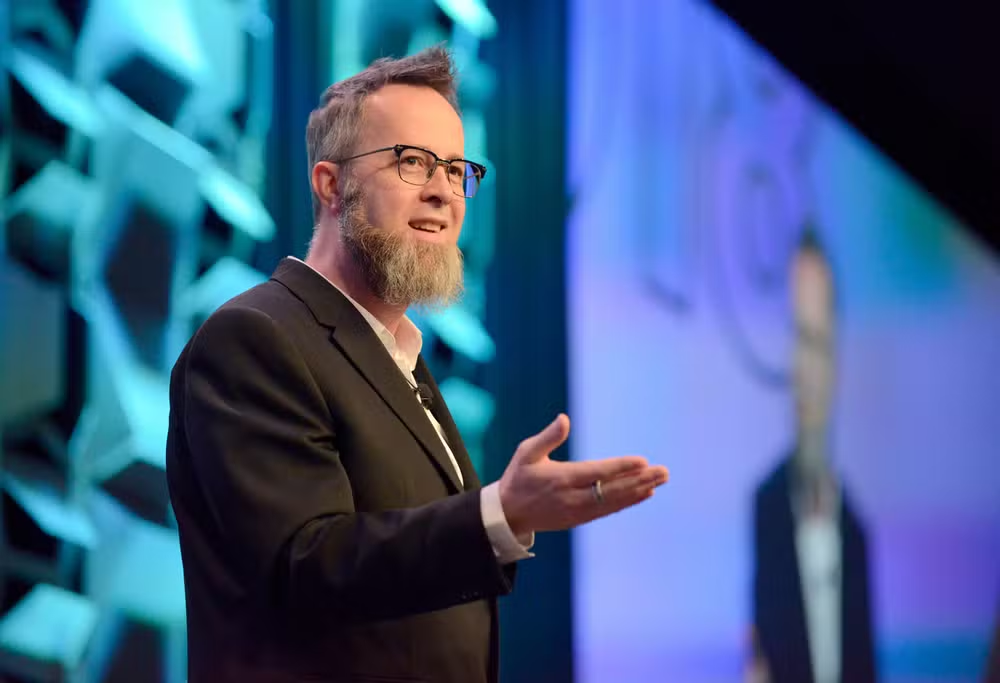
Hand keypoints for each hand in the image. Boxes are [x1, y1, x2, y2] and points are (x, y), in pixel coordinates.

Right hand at [498, 414, 668, 535]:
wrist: (507, 515)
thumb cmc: (518, 477)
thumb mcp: (526, 453)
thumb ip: (548, 437)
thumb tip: (565, 418)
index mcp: (560, 479)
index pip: (596, 472)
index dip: (621, 468)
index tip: (643, 461)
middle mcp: (572, 498)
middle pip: (612, 490)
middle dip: (640, 480)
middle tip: (664, 472)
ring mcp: (577, 511)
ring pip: (614, 502)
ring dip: (639, 491)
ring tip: (660, 481)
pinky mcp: (579, 519)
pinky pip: (608, 510)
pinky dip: (627, 502)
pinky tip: (644, 493)